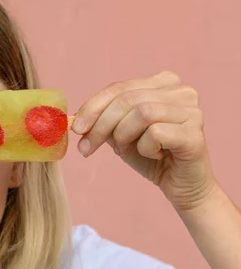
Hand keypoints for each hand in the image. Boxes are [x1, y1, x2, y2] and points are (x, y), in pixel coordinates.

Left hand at [71, 71, 217, 210]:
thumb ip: (102, 120)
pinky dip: (145, 148)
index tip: (76, 128)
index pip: (118, 87)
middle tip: (86, 149)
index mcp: (163, 83)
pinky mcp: (195, 133)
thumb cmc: (151, 156)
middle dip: (100, 126)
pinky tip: (155, 156)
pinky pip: (156, 133)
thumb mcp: (120, 134)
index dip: (92, 107)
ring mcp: (192, 110)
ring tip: (128, 149)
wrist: (181, 185)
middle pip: (127, 100)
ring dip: (123, 136)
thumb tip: (74, 118)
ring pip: (142, 113)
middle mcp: (181, 91)